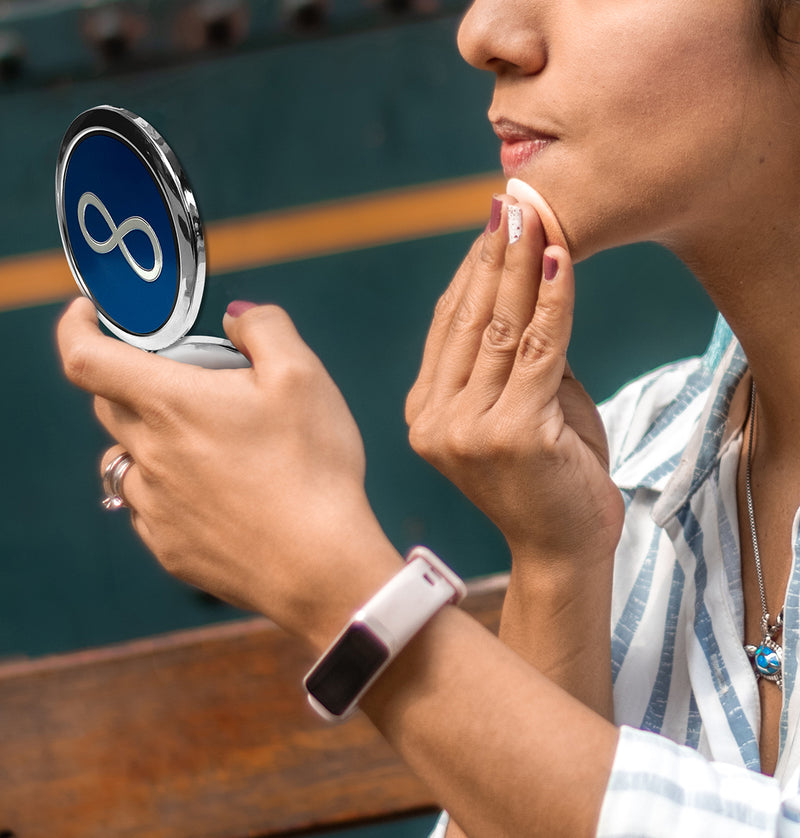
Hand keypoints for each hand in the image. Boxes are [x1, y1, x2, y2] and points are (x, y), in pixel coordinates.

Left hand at [57, 298, 402, 647]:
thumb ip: (264, 328)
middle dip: (134, 382)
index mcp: (171, 405)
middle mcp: (150, 456)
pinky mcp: (170, 548)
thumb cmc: (313, 468)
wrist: (320, 566)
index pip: (85, 357)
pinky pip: (150, 507)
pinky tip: (218, 496)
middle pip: (109, 405)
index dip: (75, 326)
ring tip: (211, 447)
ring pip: (129, 459)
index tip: (89, 315)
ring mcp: (155, 507)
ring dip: (153, 441)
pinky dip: (169, 490)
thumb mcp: (303, 377)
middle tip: (191, 383)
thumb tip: (235, 317)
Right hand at [405, 196, 623, 566]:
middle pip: (469, 320)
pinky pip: (539, 351)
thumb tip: (528, 283)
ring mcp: (466, 431)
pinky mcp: (511, 434)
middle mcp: (434, 421)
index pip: (448, 328)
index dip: (471, 273)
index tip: (491, 227)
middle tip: (511, 202)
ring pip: (500, 329)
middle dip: (494, 256)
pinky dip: (553, 302)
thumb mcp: (519, 410)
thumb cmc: (548, 477)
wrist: (564, 549)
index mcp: (426, 414)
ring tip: (534, 215)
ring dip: (522, 266)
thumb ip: (513, 359)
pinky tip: (560, 259)